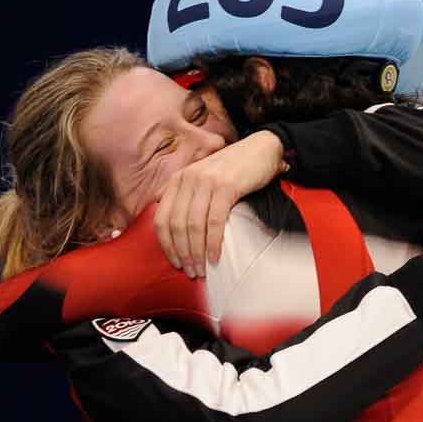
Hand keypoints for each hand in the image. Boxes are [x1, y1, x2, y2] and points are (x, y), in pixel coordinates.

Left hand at [154, 130, 288, 276]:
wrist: (260, 150)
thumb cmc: (233, 172)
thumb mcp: (204, 182)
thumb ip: (190, 200)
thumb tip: (182, 235)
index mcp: (178, 180)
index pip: (161, 218)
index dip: (166, 245)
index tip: (176, 263)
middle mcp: (187, 179)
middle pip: (176, 225)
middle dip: (182, 253)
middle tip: (191, 272)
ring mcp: (206, 182)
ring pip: (193, 225)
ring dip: (196, 252)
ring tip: (202, 269)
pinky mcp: (225, 186)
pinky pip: (214, 221)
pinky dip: (213, 243)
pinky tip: (215, 257)